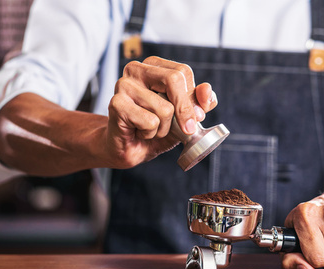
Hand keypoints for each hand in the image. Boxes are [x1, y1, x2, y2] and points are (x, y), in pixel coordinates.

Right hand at [103, 56, 217, 167]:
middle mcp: (136, 69)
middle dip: (185, 110)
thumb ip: (198, 101)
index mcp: (153, 65)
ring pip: (164, 107)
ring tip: (151, 129)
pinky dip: (150, 133)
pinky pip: (150, 121)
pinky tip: (139, 132)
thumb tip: (206, 91)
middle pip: (174, 79)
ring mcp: (124, 85)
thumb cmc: (154, 127)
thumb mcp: (183, 115)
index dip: (194, 95)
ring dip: (164, 127)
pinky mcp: (116, 104)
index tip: (198, 115)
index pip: (183, 71)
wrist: (129, 148)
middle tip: (188, 129)